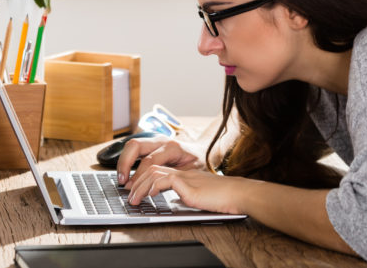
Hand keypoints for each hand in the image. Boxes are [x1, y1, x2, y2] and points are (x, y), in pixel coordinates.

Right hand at [116, 136, 205, 185]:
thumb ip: (174, 179)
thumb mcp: (190, 173)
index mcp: (172, 147)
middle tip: (122, 181)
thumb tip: (156, 188)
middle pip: (135, 145)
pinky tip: (126, 173)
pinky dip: (127, 160)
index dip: (139, 175)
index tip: (132, 187)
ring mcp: (155, 140)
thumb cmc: (198, 163)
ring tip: (122, 178)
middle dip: (125, 163)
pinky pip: (135, 149)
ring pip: (132, 145)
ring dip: (124, 161)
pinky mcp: (151, 144)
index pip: (149, 160)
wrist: (203, 152)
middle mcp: (162, 140)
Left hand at [126, 165, 245, 214]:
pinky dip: (153, 187)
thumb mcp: (199, 194)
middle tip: (128, 194)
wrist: (238, 194)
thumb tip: (175, 199)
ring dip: (140, 185)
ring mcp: (185, 174)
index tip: (133, 189)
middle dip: (135, 179)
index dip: (142, 176)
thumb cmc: (223, 197)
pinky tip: (149, 196)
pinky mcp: (188, 183)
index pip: (157, 166)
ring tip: (134, 199)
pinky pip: (164, 179)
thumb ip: (186, 193)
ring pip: (153, 170)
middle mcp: (182, 169)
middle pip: (151, 165)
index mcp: (184, 171)